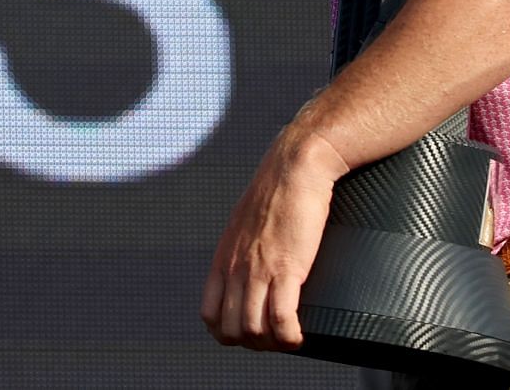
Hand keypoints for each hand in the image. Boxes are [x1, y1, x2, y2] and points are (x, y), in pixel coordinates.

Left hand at [201, 123, 350, 350]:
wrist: (296, 165)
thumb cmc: (278, 189)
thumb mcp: (247, 223)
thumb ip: (244, 249)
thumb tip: (252, 269)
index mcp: (223, 256)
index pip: (209, 314)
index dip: (227, 334)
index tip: (250, 334)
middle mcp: (235, 266)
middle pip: (231, 330)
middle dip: (253, 345)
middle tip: (275, 341)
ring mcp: (259, 268)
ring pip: (254, 331)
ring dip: (273, 345)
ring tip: (290, 341)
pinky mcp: (287, 267)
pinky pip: (282, 320)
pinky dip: (291, 338)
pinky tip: (301, 337)